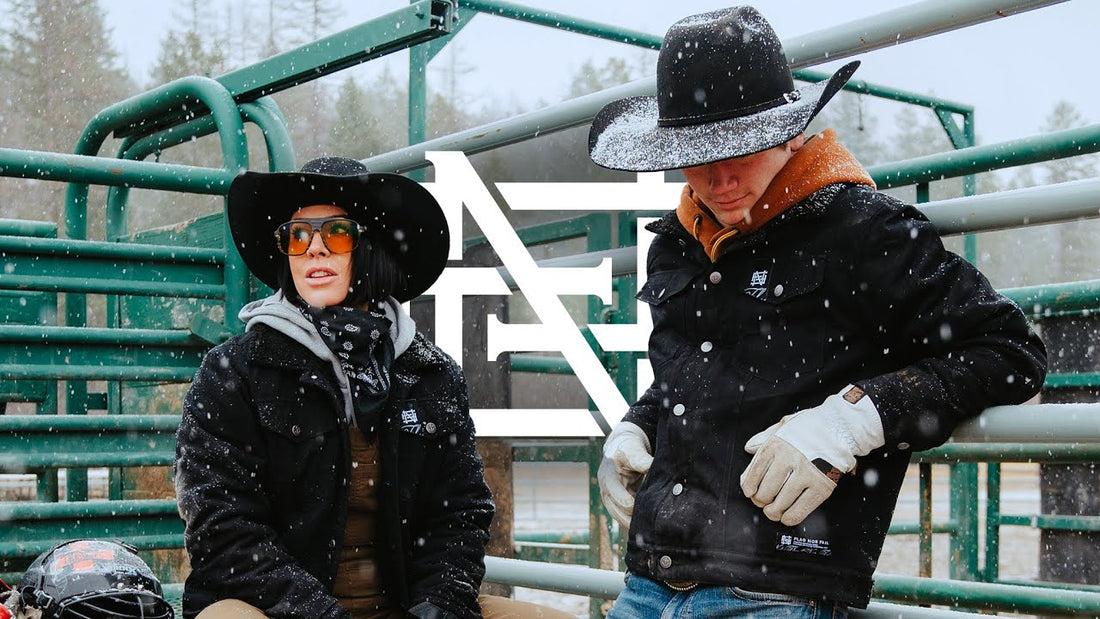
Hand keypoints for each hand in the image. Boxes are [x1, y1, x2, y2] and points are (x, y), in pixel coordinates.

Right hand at [597, 421, 652, 527]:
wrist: (623, 449)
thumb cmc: (628, 447)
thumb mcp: (633, 449)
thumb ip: (641, 459)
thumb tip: (652, 467)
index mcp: (607, 476)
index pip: (614, 493)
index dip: (625, 501)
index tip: (637, 506)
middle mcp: (606, 491)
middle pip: (616, 510)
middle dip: (631, 516)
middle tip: (649, 521)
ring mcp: (612, 500)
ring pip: (621, 517)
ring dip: (634, 522)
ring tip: (650, 527)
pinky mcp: (620, 505)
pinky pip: (627, 517)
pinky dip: (636, 521)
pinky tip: (649, 524)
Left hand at [740, 385, 883, 525]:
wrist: (842, 428)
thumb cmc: (812, 427)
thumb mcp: (785, 424)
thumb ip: (765, 436)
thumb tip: (749, 448)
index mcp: (777, 444)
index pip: (755, 470)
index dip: (749, 485)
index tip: (749, 492)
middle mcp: (789, 458)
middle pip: (767, 489)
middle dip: (761, 500)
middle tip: (762, 503)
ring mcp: (806, 473)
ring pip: (782, 501)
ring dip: (774, 511)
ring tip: (773, 512)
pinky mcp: (822, 486)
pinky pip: (802, 508)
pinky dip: (791, 517)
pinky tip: (787, 517)